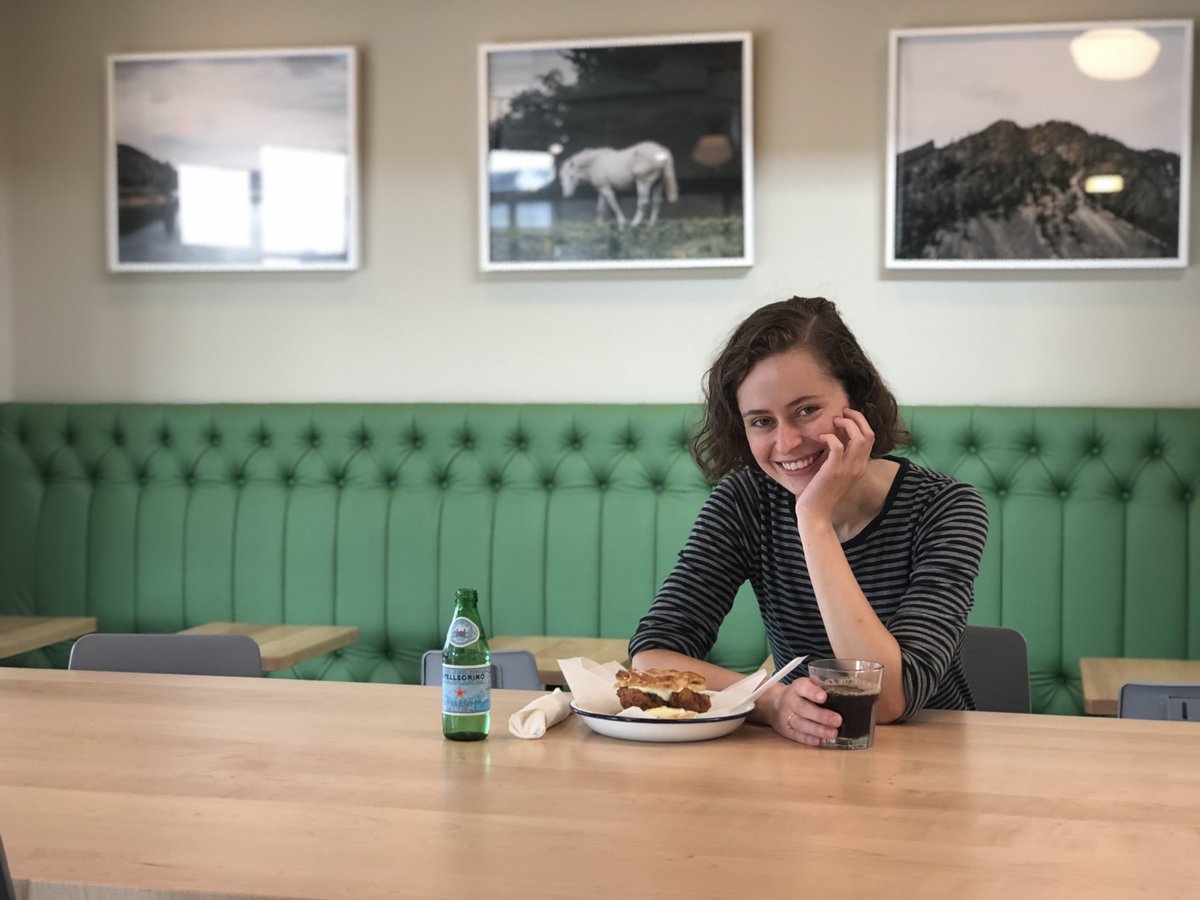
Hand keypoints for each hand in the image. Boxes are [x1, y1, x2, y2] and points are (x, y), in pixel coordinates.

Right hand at [759, 680, 841, 745]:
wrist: (773, 704)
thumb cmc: (798, 695)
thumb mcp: (806, 685)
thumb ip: (819, 686)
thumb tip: (834, 688)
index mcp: (796, 688)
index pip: (803, 687)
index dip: (813, 692)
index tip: (823, 696)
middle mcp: (790, 702)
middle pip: (803, 709)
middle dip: (821, 715)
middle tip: (837, 720)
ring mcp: (787, 717)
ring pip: (801, 725)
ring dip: (818, 730)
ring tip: (833, 733)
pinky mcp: (787, 731)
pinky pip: (798, 736)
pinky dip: (810, 739)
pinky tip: (821, 740)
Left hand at [794, 407, 873, 525]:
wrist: (816, 512)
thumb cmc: (822, 491)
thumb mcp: (837, 472)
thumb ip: (841, 457)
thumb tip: (836, 437)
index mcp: (861, 466)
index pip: (870, 438)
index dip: (861, 422)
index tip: (847, 415)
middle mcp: (859, 466)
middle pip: (869, 434)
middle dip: (857, 417)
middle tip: (842, 412)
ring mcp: (848, 469)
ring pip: (859, 437)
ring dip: (847, 424)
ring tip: (834, 421)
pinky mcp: (834, 470)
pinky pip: (837, 445)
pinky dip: (830, 436)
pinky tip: (821, 437)